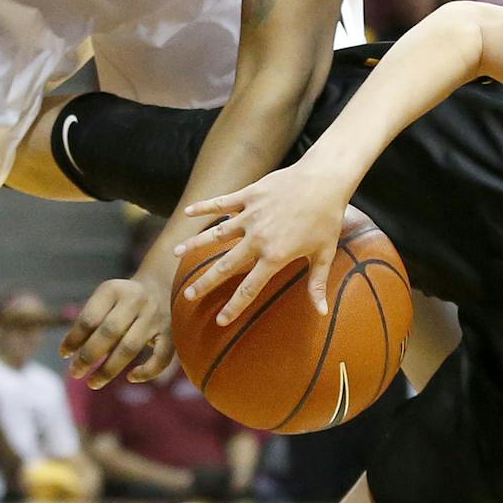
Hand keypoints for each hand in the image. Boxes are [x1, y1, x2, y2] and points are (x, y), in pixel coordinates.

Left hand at [61, 269, 175, 388]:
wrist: (163, 284)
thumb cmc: (124, 299)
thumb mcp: (106, 298)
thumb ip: (90, 321)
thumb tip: (70, 353)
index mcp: (114, 290)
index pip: (89, 318)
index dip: (73, 339)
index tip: (64, 355)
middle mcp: (136, 300)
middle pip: (108, 332)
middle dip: (88, 356)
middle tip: (75, 373)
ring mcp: (156, 317)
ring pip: (129, 347)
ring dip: (109, 369)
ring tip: (93, 382)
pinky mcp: (172, 333)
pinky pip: (161, 357)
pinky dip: (147, 371)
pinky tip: (131, 377)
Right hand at [176, 160, 351, 324]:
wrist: (323, 181)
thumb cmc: (327, 218)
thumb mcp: (324, 254)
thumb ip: (316, 284)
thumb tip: (321, 311)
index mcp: (274, 256)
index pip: (249, 288)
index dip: (234, 306)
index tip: (219, 321)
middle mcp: (257, 239)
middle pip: (225, 265)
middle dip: (206, 282)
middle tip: (188, 295)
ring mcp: (250, 215)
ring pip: (216, 234)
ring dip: (195, 244)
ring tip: (175, 253)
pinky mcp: (249, 195)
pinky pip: (222, 203)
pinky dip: (204, 207)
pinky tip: (187, 212)